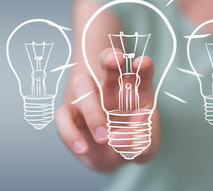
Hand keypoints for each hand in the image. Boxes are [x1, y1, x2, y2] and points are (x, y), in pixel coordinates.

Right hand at [55, 48, 159, 172]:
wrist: (114, 157)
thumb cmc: (134, 143)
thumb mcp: (145, 147)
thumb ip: (139, 142)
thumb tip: (121, 139)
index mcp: (136, 90)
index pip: (142, 71)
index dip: (143, 65)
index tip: (142, 63)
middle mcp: (112, 88)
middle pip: (109, 63)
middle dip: (110, 58)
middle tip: (114, 61)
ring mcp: (91, 98)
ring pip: (83, 84)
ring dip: (92, 108)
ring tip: (104, 137)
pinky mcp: (72, 114)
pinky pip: (63, 115)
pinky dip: (69, 132)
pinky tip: (82, 147)